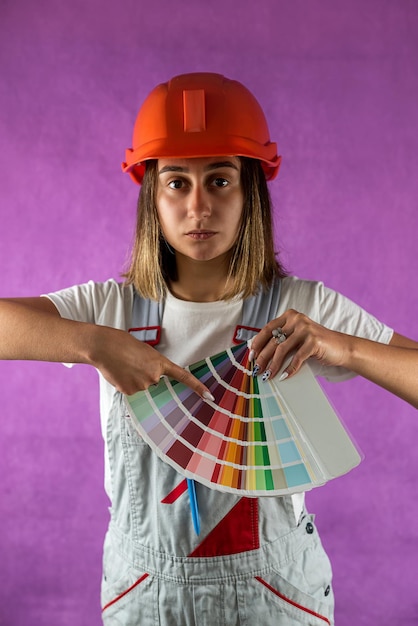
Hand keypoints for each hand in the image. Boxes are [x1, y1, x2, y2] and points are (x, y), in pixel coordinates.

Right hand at [90, 325, 213, 399]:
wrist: (103, 346)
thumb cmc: (122, 344)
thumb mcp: (143, 352)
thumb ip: (151, 366)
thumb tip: (147, 380)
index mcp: (160, 363)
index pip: (183, 376)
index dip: (198, 387)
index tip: (210, 396)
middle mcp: (154, 376)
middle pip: (155, 383)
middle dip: (146, 376)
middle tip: (133, 364)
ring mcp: (142, 385)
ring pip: (142, 388)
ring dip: (134, 379)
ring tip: (124, 366)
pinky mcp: (130, 392)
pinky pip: (131, 391)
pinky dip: (125, 384)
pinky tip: (119, 372)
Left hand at [249, 309, 349, 380]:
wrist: (341, 347)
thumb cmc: (316, 344)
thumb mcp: (296, 337)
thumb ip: (281, 340)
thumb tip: (259, 354)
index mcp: (290, 316)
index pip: (268, 329)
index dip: (257, 343)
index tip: (251, 356)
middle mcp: (297, 319)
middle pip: (273, 340)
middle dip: (262, 357)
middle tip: (256, 369)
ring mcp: (305, 329)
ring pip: (282, 350)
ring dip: (273, 365)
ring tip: (267, 376)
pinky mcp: (314, 341)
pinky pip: (297, 358)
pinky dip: (289, 369)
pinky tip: (284, 376)